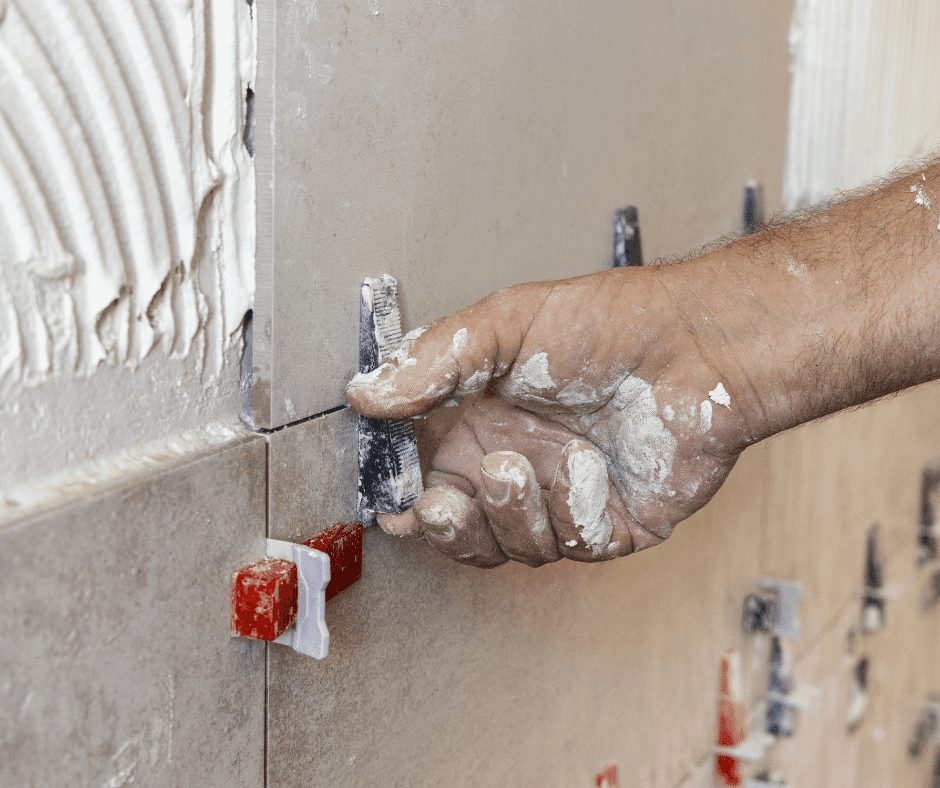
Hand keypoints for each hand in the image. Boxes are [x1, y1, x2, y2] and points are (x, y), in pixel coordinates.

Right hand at [346, 264, 756, 567]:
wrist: (696, 346)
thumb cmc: (609, 323)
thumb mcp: (507, 325)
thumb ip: (434, 361)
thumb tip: (365, 393)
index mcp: (480, 424)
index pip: (426, 480)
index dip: (406, 502)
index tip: (393, 503)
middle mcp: (517, 466)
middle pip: (462, 532)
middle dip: (449, 528)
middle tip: (443, 504)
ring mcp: (562, 500)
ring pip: (512, 548)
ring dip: (511, 513)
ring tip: (522, 466)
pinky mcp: (610, 524)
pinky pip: (574, 545)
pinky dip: (574, 511)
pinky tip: (589, 467)